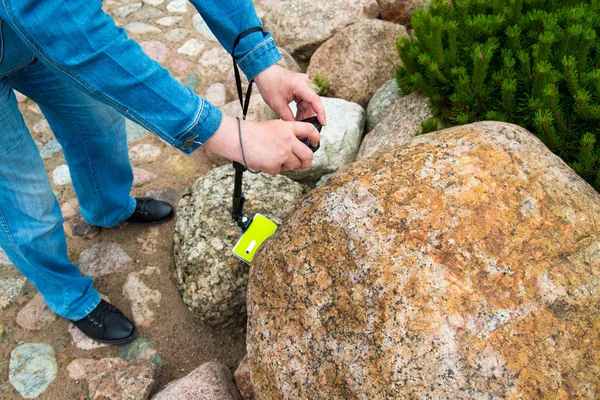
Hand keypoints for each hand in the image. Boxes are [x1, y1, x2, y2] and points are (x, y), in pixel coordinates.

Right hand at [203, 114, 320, 174]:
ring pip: (294, 165)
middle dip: (307, 161)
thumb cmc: (253, 133)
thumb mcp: (274, 126)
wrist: (238, 139)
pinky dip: (273, 169)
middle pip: (308, 155)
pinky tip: (265, 161)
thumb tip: (299, 146)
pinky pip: (279, 171)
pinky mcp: (275, 164)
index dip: (316, 138)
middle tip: (304, 163)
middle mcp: (288, 140)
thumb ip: (288, 134)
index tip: (315, 143)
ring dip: (288, 166)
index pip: (309, 131)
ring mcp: (282, 153)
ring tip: (276, 160)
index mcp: (288, 128)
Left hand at [254, 64, 326, 125]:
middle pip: (312, 103)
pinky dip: (301, 109)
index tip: (323, 123)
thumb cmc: (269, 84)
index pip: (315, 100)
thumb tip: (296, 126)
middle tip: (304, 128)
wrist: (263, 71)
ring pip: (308, 103)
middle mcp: (304, 83)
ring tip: (298, 124)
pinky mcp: (300, 87)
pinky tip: (297, 117)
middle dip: (308, 117)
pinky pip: (304, 101)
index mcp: (300, 85)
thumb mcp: (277, 104)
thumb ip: (288, 117)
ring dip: (304, 114)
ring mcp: (303, 84)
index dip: (321, 113)